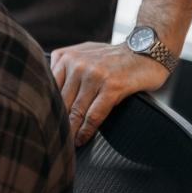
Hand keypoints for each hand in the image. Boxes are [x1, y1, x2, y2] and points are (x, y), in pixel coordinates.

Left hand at [50, 41, 168, 145]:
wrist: (148, 49)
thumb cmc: (114, 56)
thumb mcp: (84, 53)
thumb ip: (64, 65)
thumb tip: (46, 87)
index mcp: (65, 56)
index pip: (48, 87)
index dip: (46, 107)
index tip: (43, 122)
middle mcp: (77, 64)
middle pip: (61, 100)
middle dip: (57, 121)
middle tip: (53, 137)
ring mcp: (94, 75)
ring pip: (76, 109)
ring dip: (71, 130)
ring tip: (67, 143)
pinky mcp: (112, 86)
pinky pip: (94, 114)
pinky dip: (87, 129)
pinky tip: (82, 139)